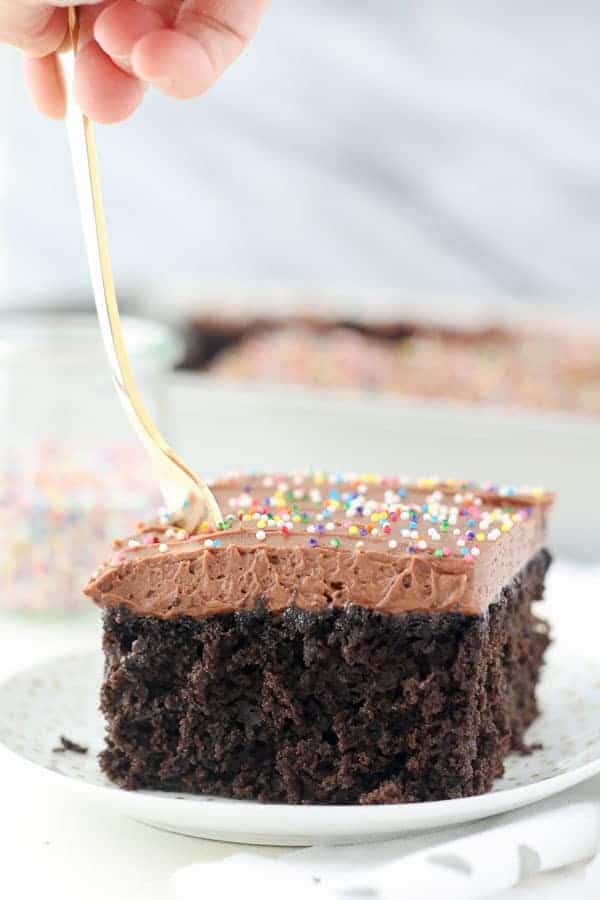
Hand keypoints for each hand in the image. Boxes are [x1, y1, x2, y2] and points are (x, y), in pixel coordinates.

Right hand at [0, 0, 268, 121]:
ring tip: (133, 57)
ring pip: (168, 31)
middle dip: (106, 76)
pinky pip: (226, 27)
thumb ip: (16, 10)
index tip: (53, 108)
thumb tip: (37, 41)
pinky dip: (196, 59)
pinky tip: (162, 66)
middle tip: (99, 104)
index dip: (54, 60)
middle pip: (117, 25)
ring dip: (145, 64)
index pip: (64, 9)